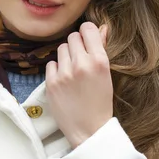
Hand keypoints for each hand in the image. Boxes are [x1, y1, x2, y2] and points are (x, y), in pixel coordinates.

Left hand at [45, 22, 112, 147]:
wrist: (89, 130)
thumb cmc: (100, 102)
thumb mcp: (106, 75)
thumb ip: (101, 49)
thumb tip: (101, 27)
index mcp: (100, 61)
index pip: (88, 29)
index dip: (87, 32)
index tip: (87, 39)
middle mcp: (82, 64)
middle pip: (73, 37)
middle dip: (76, 45)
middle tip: (80, 59)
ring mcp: (64, 73)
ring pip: (61, 48)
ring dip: (66, 56)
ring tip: (72, 72)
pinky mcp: (51, 83)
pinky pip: (51, 63)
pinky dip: (56, 69)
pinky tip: (64, 81)